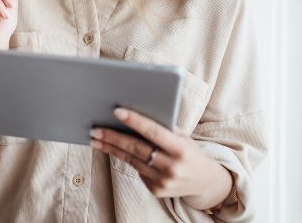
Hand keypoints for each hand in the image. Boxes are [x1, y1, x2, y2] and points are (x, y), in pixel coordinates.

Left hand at [90, 107, 233, 210]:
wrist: (206, 182)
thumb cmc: (190, 152)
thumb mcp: (183, 138)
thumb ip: (163, 129)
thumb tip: (134, 116)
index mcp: (181, 149)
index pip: (153, 132)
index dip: (134, 121)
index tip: (117, 111)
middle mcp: (172, 167)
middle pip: (136, 148)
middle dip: (112, 137)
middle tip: (95, 129)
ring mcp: (163, 181)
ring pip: (131, 160)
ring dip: (111, 148)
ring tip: (96, 139)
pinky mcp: (156, 190)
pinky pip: (137, 170)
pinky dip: (126, 159)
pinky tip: (113, 150)